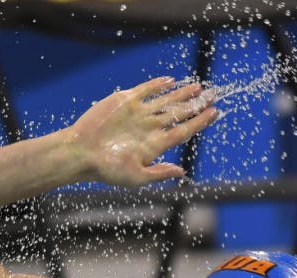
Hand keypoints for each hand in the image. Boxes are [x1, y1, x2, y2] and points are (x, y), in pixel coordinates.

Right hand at [65, 77, 216, 186]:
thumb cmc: (106, 170)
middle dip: (196, 104)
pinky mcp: (124, 102)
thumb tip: (182, 171)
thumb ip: (159, 173)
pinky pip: (145, 90)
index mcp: (154, 145)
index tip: (215, 112)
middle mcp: (149, 128)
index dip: (200, 121)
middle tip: (212, 94)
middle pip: (179, 113)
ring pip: (165, 100)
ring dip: (181, 94)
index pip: (184, 130)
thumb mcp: (136, 177)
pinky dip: (157, 85)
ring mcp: (138, 113)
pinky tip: (170, 81)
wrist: (80, 153)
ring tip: (198, 87)